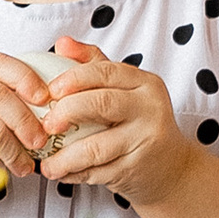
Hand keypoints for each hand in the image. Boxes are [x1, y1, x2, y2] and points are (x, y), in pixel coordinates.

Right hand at [0, 50, 48, 177]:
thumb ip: (12, 96)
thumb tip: (55, 105)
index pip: (0, 63)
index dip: (26, 78)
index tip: (46, 97)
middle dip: (25, 117)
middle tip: (42, 136)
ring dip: (18, 142)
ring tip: (30, 157)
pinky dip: (8, 156)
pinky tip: (17, 165)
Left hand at [32, 38, 191, 200]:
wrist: (173, 168)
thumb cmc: (140, 123)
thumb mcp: (125, 90)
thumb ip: (94, 64)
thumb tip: (62, 43)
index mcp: (144, 83)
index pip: (106, 72)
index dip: (74, 78)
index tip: (50, 90)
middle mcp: (149, 109)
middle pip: (102, 103)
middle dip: (67, 112)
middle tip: (45, 125)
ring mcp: (145, 140)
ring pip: (96, 147)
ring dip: (64, 157)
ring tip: (46, 163)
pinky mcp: (137, 168)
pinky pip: (98, 172)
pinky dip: (74, 174)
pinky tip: (61, 173)